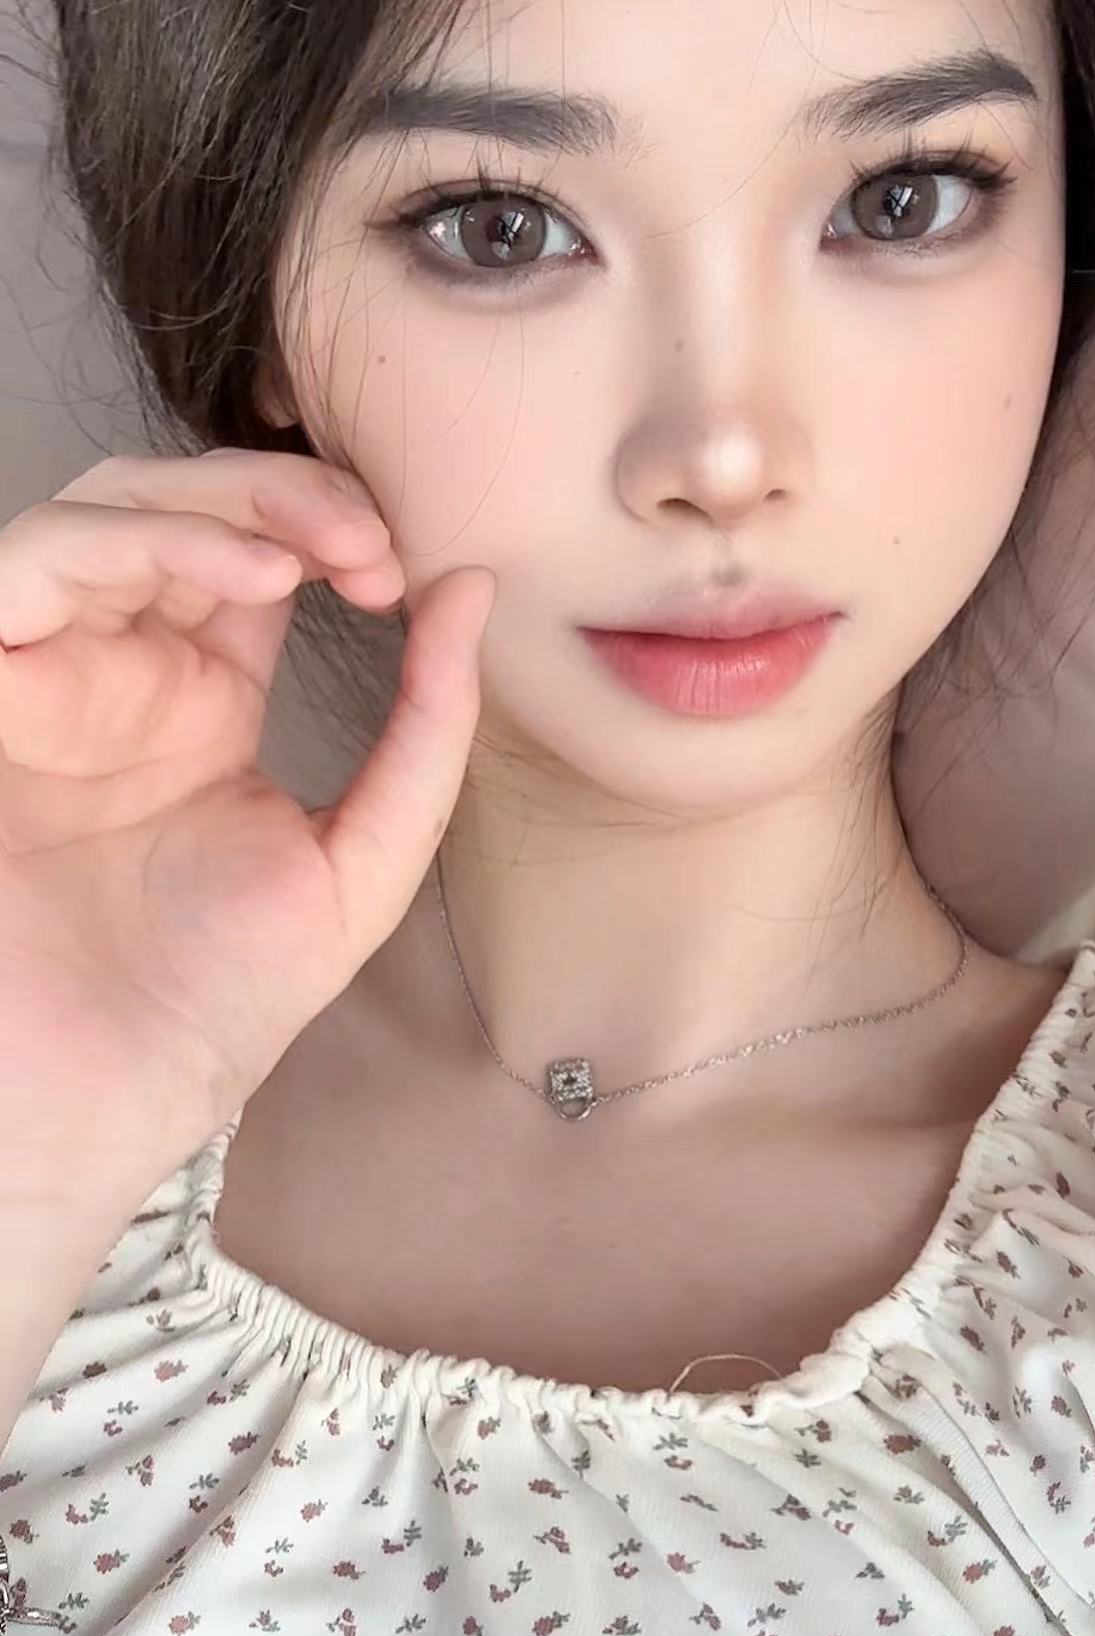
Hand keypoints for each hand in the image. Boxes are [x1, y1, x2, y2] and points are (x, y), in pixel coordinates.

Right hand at [0, 446, 493, 1202]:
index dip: (330, 531)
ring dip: (218, 502)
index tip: (404, 574)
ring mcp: (46, 675)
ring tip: (310, 554)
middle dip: (286, 496)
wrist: (99, 1101)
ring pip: (106, 511)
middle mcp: (119, 671)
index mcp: (199, 702)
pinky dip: (132, 540)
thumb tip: (472, 592)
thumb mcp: (359, 861)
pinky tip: (238, 573)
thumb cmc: (209, 1001)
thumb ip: (424, 733)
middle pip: (185, 508)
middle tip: (371, 543)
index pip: (258, 557)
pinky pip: (28, 568)